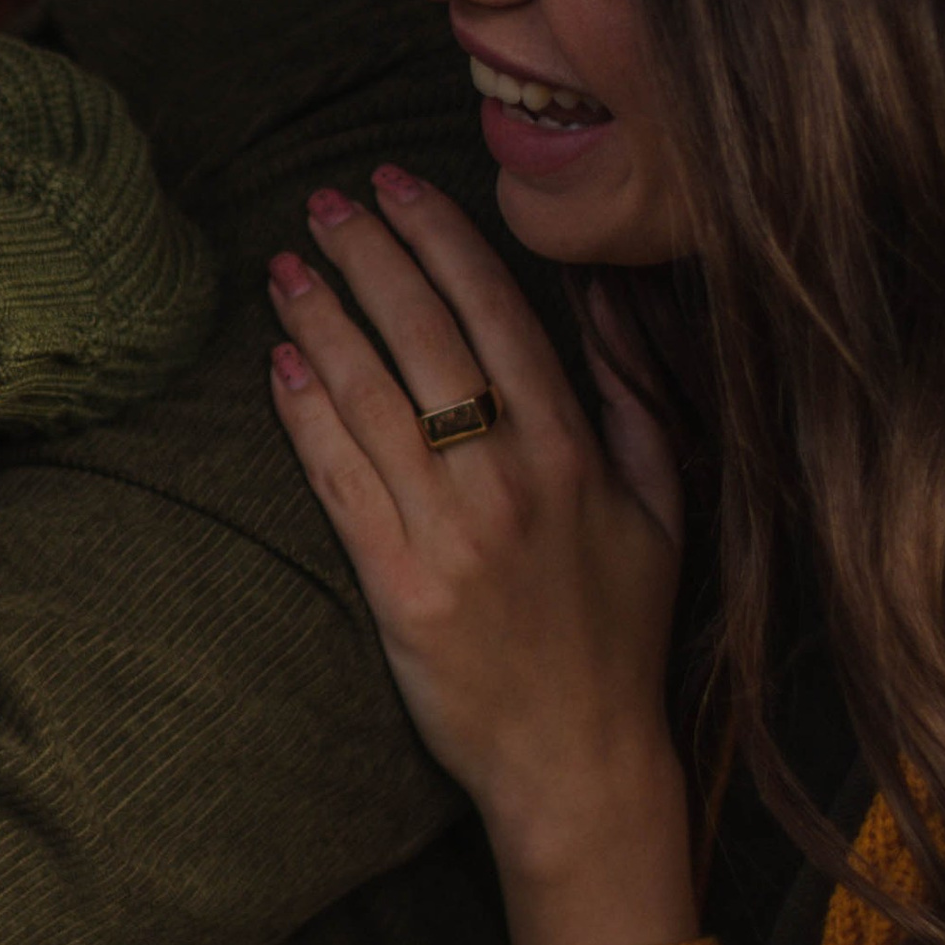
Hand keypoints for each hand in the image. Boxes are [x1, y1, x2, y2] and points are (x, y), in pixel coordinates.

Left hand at [267, 164, 694, 944]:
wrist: (581, 761)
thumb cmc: (620, 630)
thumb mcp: (664, 505)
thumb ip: (632, 398)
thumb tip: (601, 301)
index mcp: (575, 452)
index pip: (497, 314)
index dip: (441, 239)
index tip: (398, 183)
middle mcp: (511, 483)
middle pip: (425, 339)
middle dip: (369, 257)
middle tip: (326, 203)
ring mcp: (451, 536)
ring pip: (373, 400)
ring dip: (322, 321)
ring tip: (287, 267)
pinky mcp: (399, 590)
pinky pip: (341, 483)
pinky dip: (307, 417)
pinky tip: (280, 365)